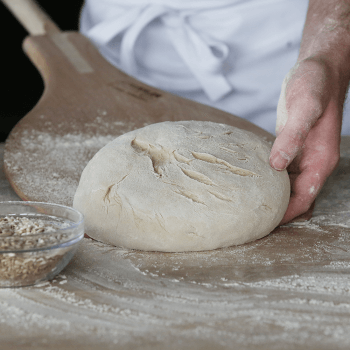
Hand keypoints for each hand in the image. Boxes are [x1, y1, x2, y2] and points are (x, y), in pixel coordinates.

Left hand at [269, 57, 344, 224]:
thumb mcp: (304, 108)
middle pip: (296, 196)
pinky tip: (254, 184)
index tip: (267, 225)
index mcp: (320, 159)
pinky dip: (270, 181)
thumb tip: (276, 165)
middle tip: (253, 222)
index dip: (288, 213)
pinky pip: (281, 171)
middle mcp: (312, 162)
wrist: (318, 69)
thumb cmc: (315, 85)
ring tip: (250, 208)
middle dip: (279, 211)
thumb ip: (292, 137)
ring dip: (273, 198)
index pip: (305, 197)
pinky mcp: (291, 147)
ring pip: (288, 186)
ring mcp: (302, 155)